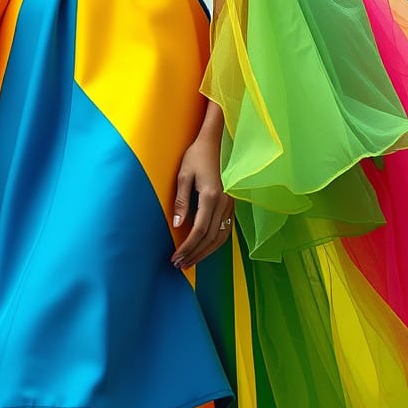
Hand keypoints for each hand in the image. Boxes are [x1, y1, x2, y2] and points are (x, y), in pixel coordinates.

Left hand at [170, 134, 233, 269]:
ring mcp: (231, 204)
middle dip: (195, 254)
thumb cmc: (196, 156)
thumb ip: (181, 201)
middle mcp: (224, 203)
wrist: (216, 142)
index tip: (175, 258)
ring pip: (221, 237)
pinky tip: (204, 249)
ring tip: (190, 262)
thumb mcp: (183, 175)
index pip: (199, 231)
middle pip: (210, 238)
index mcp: (211, 196)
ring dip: (205, 252)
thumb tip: (177, 226)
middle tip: (180, 265)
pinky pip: (225, 230)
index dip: (187, 247)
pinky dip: (215, 243)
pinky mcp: (232, 204)